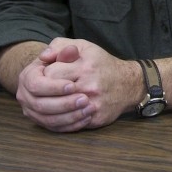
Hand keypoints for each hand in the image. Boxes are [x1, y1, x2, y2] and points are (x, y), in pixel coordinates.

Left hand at [15, 38, 140, 131]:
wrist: (128, 84)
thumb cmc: (102, 64)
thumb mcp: (84, 47)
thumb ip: (61, 46)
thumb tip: (43, 57)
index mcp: (85, 67)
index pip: (50, 74)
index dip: (44, 75)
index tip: (47, 75)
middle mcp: (90, 86)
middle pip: (52, 95)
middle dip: (45, 94)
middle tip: (46, 91)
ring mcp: (93, 104)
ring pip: (58, 114)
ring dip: (50, 110)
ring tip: (50, 103)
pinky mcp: (96, 118)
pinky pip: (70, 125)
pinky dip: (61, 122)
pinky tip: (59, 114)